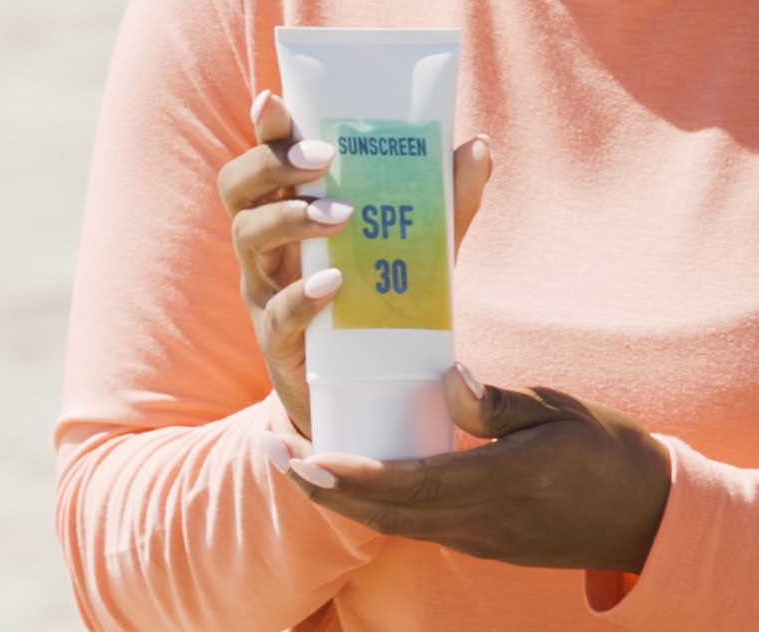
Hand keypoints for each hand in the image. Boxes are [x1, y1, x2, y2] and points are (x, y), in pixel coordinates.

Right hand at [218, 91, 492, 437]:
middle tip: (322, 157)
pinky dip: (302, 295)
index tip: (275, 99)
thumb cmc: (380, 300)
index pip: (265, 159)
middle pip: (238, 189)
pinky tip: (335, 283)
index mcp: (290, 210)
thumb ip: (443, 201)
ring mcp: (265, 291)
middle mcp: (266, 244)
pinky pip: (277, 312)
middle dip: (270, 163)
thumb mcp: (415, 246)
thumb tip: (478, 145)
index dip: (264, 129)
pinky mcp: (277, 341)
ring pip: (248, 238)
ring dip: (290, 217)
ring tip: (342, 213)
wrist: (365, 384)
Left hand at [278, 364, 670, 573]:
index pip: (413, 485)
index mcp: (502, 482)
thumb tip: (449, 378)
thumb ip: (498, 403)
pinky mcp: (479, 537)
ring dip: (340, 498)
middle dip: (324, 490)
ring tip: (295, 464)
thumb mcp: (559, 411)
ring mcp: (478, 536)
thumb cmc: (603, 450)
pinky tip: (351, 478)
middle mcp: (481, 519)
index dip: (355, 477)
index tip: (306, 458)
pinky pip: (413, 524)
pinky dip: (372, 504)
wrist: (642, 514)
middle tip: (273, 454)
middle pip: (386, 514)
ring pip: (393, 524)